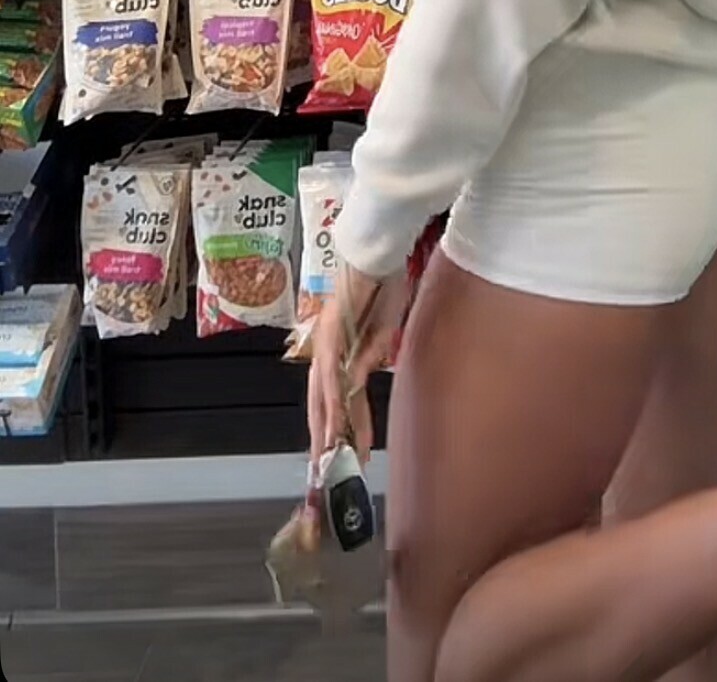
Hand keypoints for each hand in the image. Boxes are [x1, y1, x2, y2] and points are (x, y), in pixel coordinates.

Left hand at [307, 263, 406, 463]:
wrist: (377, 254)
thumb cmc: (384, 286)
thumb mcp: (384, 329)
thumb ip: (374, 354)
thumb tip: (365, 378)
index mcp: (337, 352)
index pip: (332, 398)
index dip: (335, 427)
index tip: (338, 454)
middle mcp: (325, 353)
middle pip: (321, 405)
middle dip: (325, 441)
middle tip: (326, 474)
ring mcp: (326, 347)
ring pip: (324, 398)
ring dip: (330, 431)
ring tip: (333, 460)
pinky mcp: (332, 339)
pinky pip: (335, 377)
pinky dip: (337, 403)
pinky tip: (338, 426)